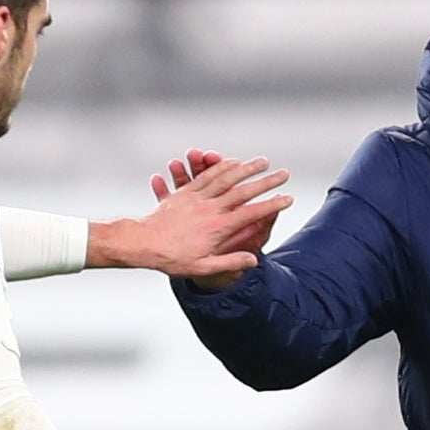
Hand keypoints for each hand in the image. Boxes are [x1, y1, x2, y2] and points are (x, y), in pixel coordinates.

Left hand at [92, 148, 291, 281]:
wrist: (142, 243)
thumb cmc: (171, 259)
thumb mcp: (203, 267)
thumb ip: (230, 263)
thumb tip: (252, 262)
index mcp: (218, 227)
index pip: (252, 213)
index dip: (272, 205)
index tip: (288, 198)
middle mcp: (210, 208)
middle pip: (243, 190)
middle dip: (266, 180)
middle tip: (284, 173)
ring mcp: (197, 198)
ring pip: (226, 177)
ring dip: (246, 168)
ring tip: (262, 161)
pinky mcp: (186, 192)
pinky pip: (206, 176)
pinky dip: (221, 167)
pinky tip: (231, 162)